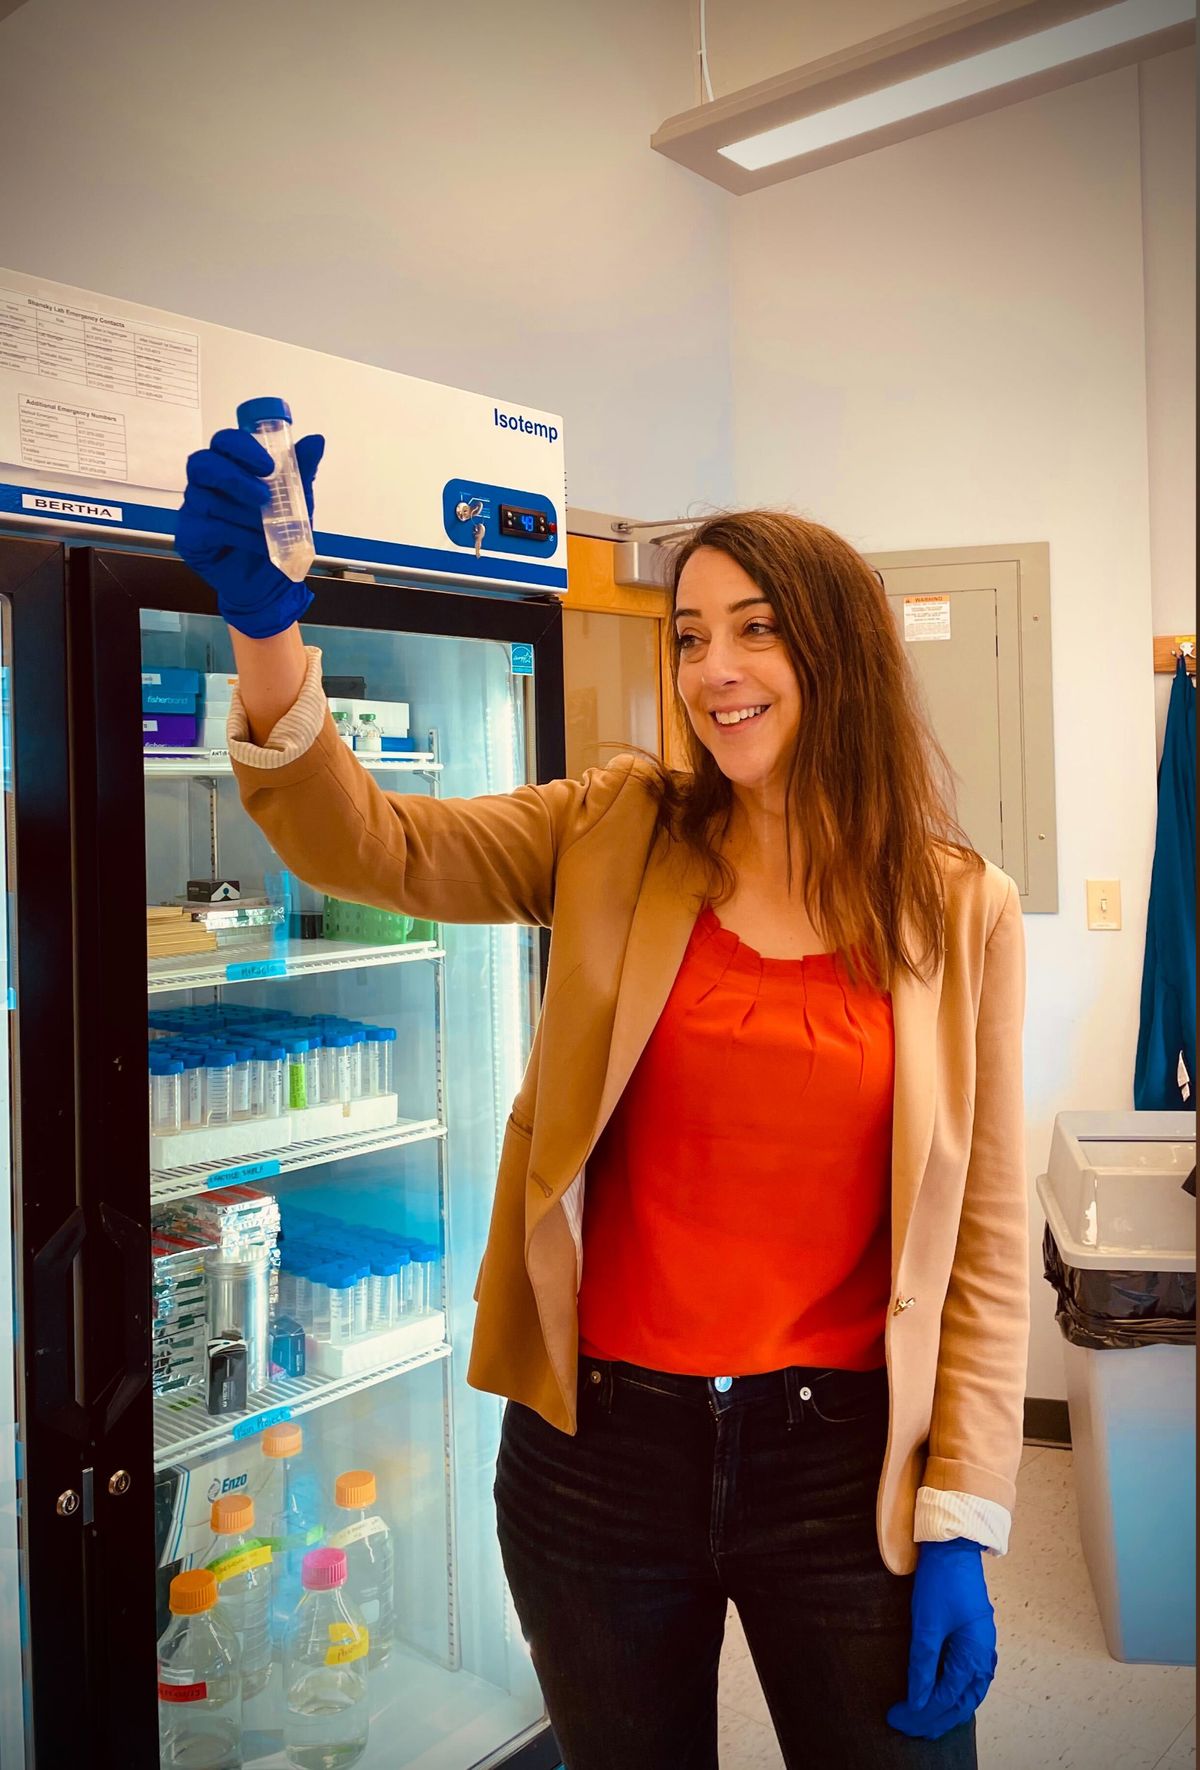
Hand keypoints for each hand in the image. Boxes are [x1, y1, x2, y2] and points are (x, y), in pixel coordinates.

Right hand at [175, 428, 324, 637]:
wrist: (272, 582)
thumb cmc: (278, 535)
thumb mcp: (297, 502)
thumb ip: (302, 471)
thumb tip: (317, 441)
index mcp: (230, 467)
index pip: (224, 442)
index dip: (241, 447)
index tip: (268, 465)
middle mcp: (206, 484)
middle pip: (202, 463)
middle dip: (234, 477)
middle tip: (264, 496)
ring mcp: (194, 510)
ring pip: (206, 499)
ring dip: (243, 514)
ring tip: (267, 529)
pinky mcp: (189, 537)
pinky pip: (207, 528)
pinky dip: (237, 535)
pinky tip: (258, 544)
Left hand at [886, 1538, 996, 1740]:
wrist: (954, 1548)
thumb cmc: (940, 1582)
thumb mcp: (926, 1625)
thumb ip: (922, 1665)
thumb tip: (917, 1701)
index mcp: (974, 1656)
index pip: (946, 1698)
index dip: (921, 1713)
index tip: (897, 1718)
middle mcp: (984, 1658)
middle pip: (961, 1702)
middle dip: (934, 1719)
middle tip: (908, 1727)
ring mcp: (983, 1648)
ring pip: (968, 1693)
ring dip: (947, 1710)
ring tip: (925, 1722)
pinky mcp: (977, 1639)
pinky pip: (970, 1678)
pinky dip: (956, 1694)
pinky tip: (944, 1697)